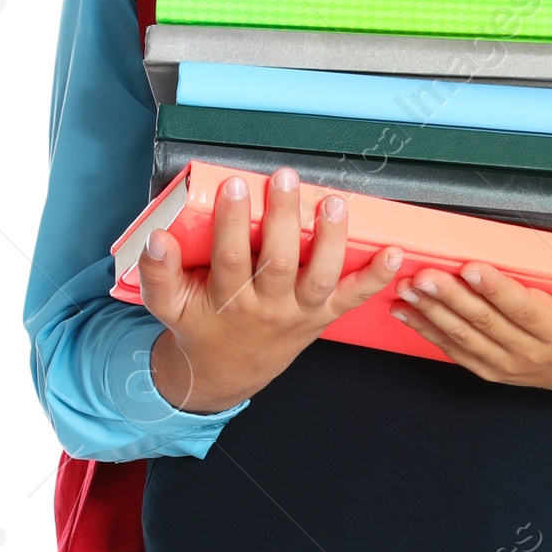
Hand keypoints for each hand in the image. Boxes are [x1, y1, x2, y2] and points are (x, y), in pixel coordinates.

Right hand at [142, 169, 405, 413]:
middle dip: (285, 219)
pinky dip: (376, 277)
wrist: (227, 372)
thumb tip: (156, 238)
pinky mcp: (323, 316)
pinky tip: (394, 253)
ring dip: (332, 240)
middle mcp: (268, 307)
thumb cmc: (200, 326)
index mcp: (228, 300)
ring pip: (320, 277)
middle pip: (279, 262)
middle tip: (285, 178)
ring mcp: (300, 312)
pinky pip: (353, 298)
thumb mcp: (168, 305)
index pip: (231, 258)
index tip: (236, 185)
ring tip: (334, 202)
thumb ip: (157, 272)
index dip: (234, 222)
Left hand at [390, 252, 551, 408]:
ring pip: (465, 338)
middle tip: (424, 273)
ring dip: (432, 313)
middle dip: (451, 297)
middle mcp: (531, 353)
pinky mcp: (492, 371)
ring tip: (408, 289)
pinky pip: (456, 353)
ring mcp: (508, 366)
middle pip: (486, 323)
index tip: (472, 267)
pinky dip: (429, 332)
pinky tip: (406, 312)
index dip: (497, 289)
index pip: (525, 309)